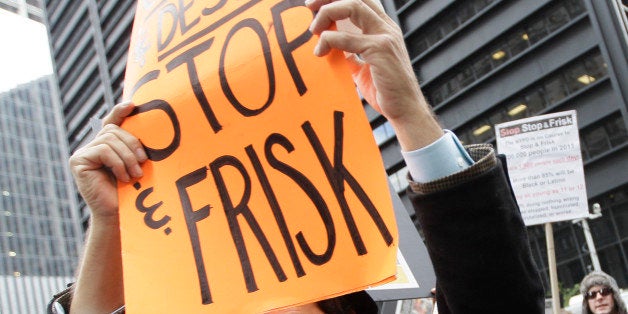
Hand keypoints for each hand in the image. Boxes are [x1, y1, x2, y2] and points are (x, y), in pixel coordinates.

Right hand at [69, 102, 146, 220]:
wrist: (118, 215)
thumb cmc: (131, 192)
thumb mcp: (136, 164)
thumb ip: (134, 147)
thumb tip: (145, 125)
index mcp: (105, 145)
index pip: (111, 122)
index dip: (119, 111)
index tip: (132, 105)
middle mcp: (91, 146)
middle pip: (113, 131)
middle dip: (132, 145)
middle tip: (143, 163)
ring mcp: (82, 153)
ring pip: (110, 140)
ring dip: (127, 157)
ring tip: (135, 174)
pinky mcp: (78, 161)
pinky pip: (103, 150)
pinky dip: (117, 162)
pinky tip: (123, 177)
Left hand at [306, 0, 442, 149]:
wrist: (405, 109)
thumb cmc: (386, 90)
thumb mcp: (364, 68)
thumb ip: (350, 54)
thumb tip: (330, 48)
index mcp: (383, 28)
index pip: (360, 0)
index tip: (314, 5)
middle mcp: (386, 26)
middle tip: (308, 6)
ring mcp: (385, 36)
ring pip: (353, 7)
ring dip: (327, 13)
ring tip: (314, 29)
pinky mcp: (380, 50)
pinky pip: (347, 38)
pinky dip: (329, 40)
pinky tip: (320, 51)